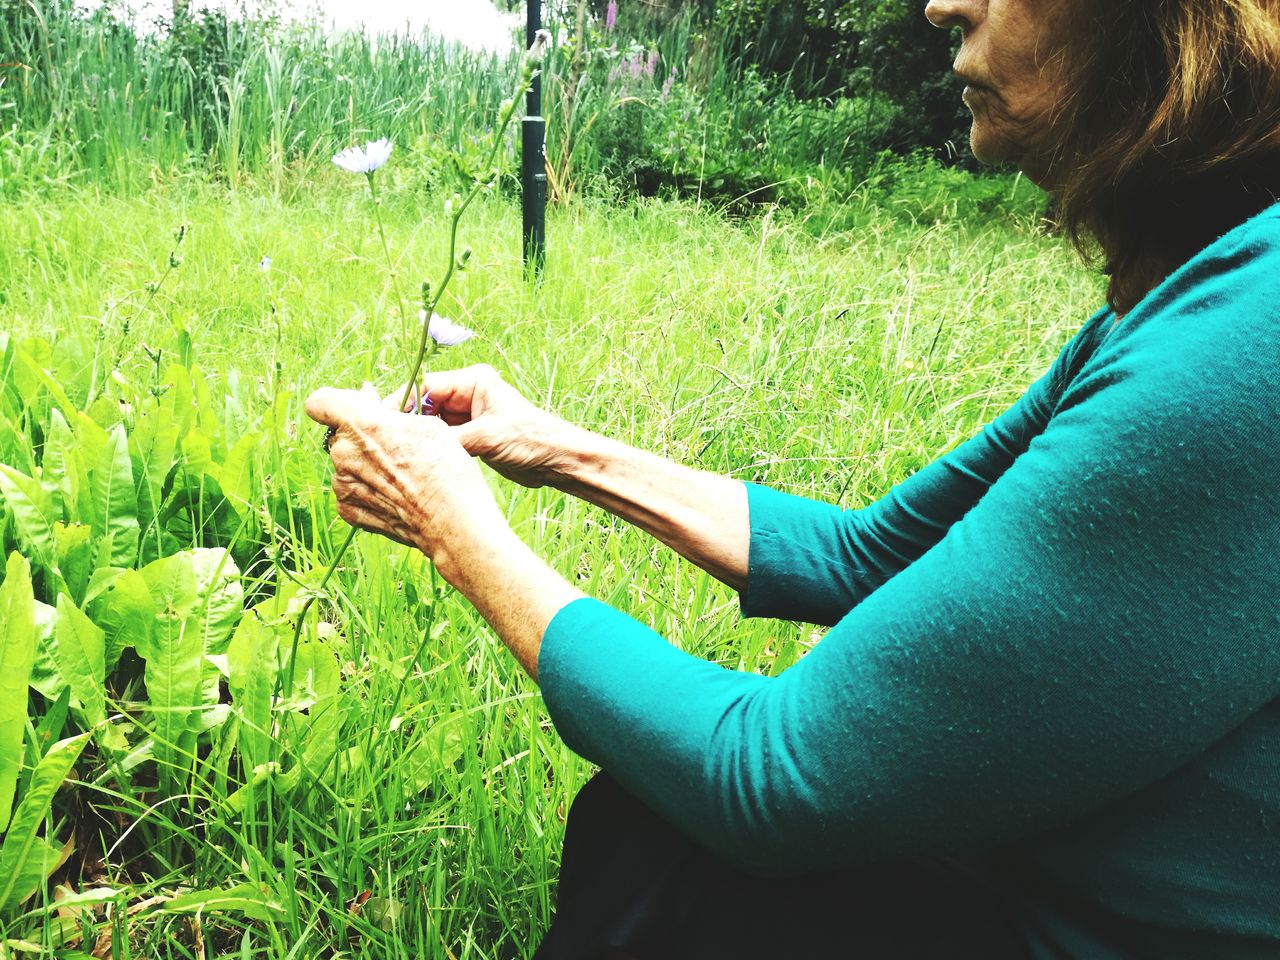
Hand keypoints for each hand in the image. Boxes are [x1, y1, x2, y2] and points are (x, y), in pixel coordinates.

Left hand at [306, 383, 513, 577]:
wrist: (452, 522)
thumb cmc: (446, 472)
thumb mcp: (427, 425)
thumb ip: (388, 410)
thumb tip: (366, 397)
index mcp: (361, 425)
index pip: (320, 403)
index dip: (338, 404)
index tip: (357, 410)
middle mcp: (343, 454)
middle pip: (341, 435)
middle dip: (362, 437)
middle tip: (396, 447)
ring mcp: (343, 485)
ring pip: (346, 464)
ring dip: (365, 465)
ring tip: (401, 476)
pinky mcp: (348, 510)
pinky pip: (351, 490)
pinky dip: (367, 489)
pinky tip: (394, 494)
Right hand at [399, 364, 580, 488]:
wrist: (558, 461)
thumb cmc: (531, 440)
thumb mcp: (487, 438)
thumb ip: (449, 439)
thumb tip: (414, 445)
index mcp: (473, 381)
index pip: (425, 386)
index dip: (402, 404)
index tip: (383, 423)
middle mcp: (467, 395)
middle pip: (424, 405)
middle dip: (408, 423)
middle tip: (387, 443)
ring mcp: (468, 416)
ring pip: (430, 425)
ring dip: (419, 439)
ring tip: (399, 455)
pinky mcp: (470, 437)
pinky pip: (441, 441)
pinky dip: (431, 450)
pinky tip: (416, 463)